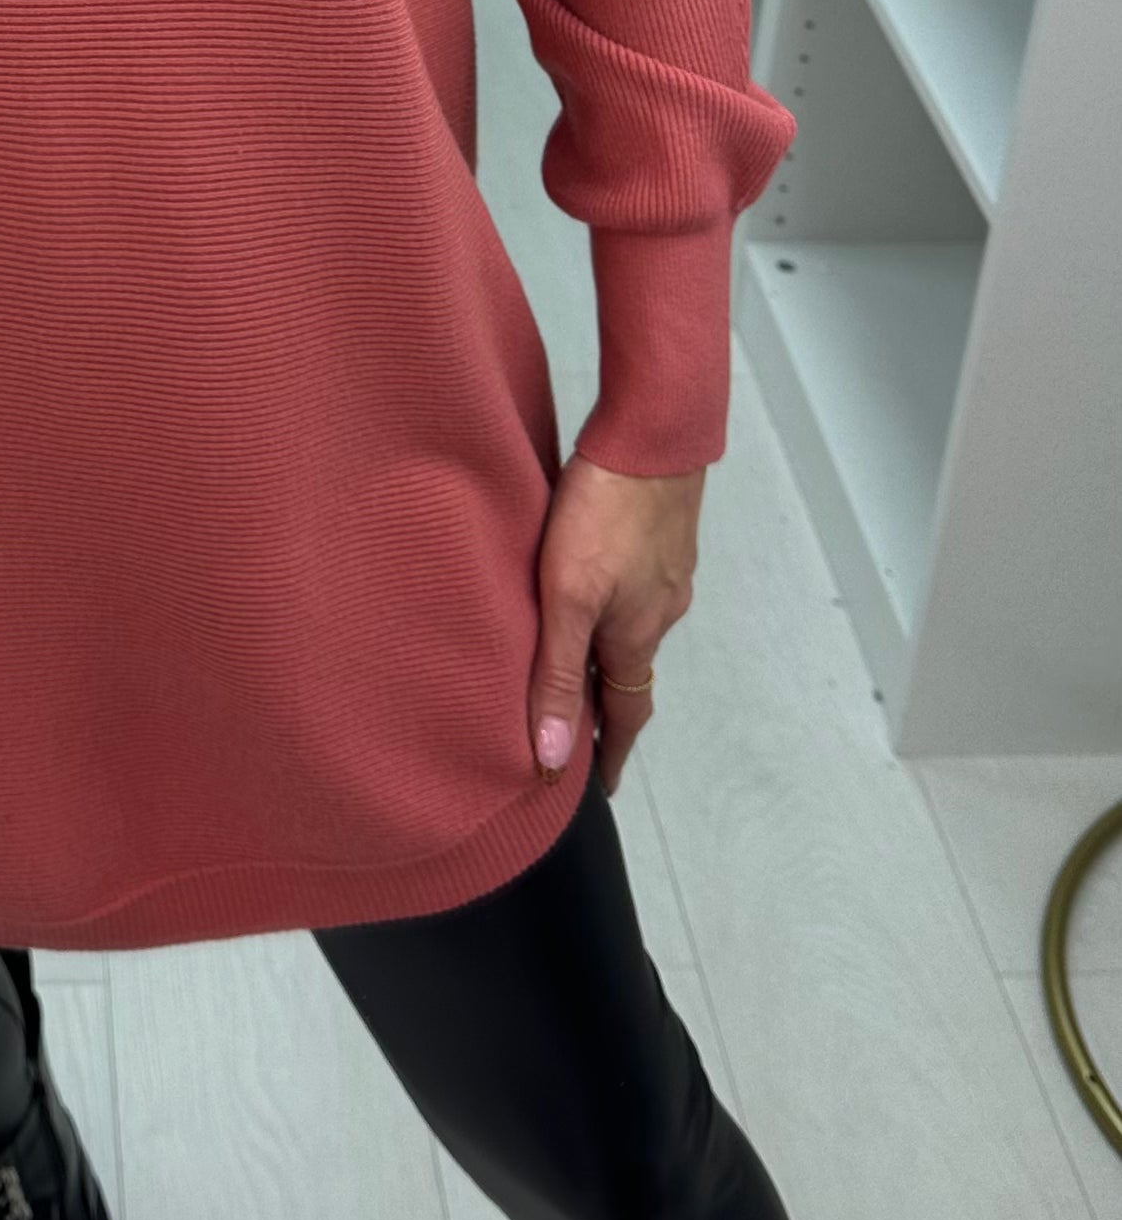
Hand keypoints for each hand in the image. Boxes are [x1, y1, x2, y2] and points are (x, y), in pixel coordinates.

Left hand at [527, 455, 702, 796]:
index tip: (598, 785)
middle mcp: (659, 611)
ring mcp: (666, 572)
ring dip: (605, 649)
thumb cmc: (607, 511)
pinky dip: (613, 605)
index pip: (625, 715)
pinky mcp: (662, 537)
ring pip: (632, 626)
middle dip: (603, 702)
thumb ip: (556, 672)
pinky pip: (635, 587)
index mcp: (636, 636)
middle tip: (574, 725)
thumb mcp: (568, 597)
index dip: (609, 753)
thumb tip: (553, 755)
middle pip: (628, 671)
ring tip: (571, 655)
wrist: (654, 434)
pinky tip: (589, 585)